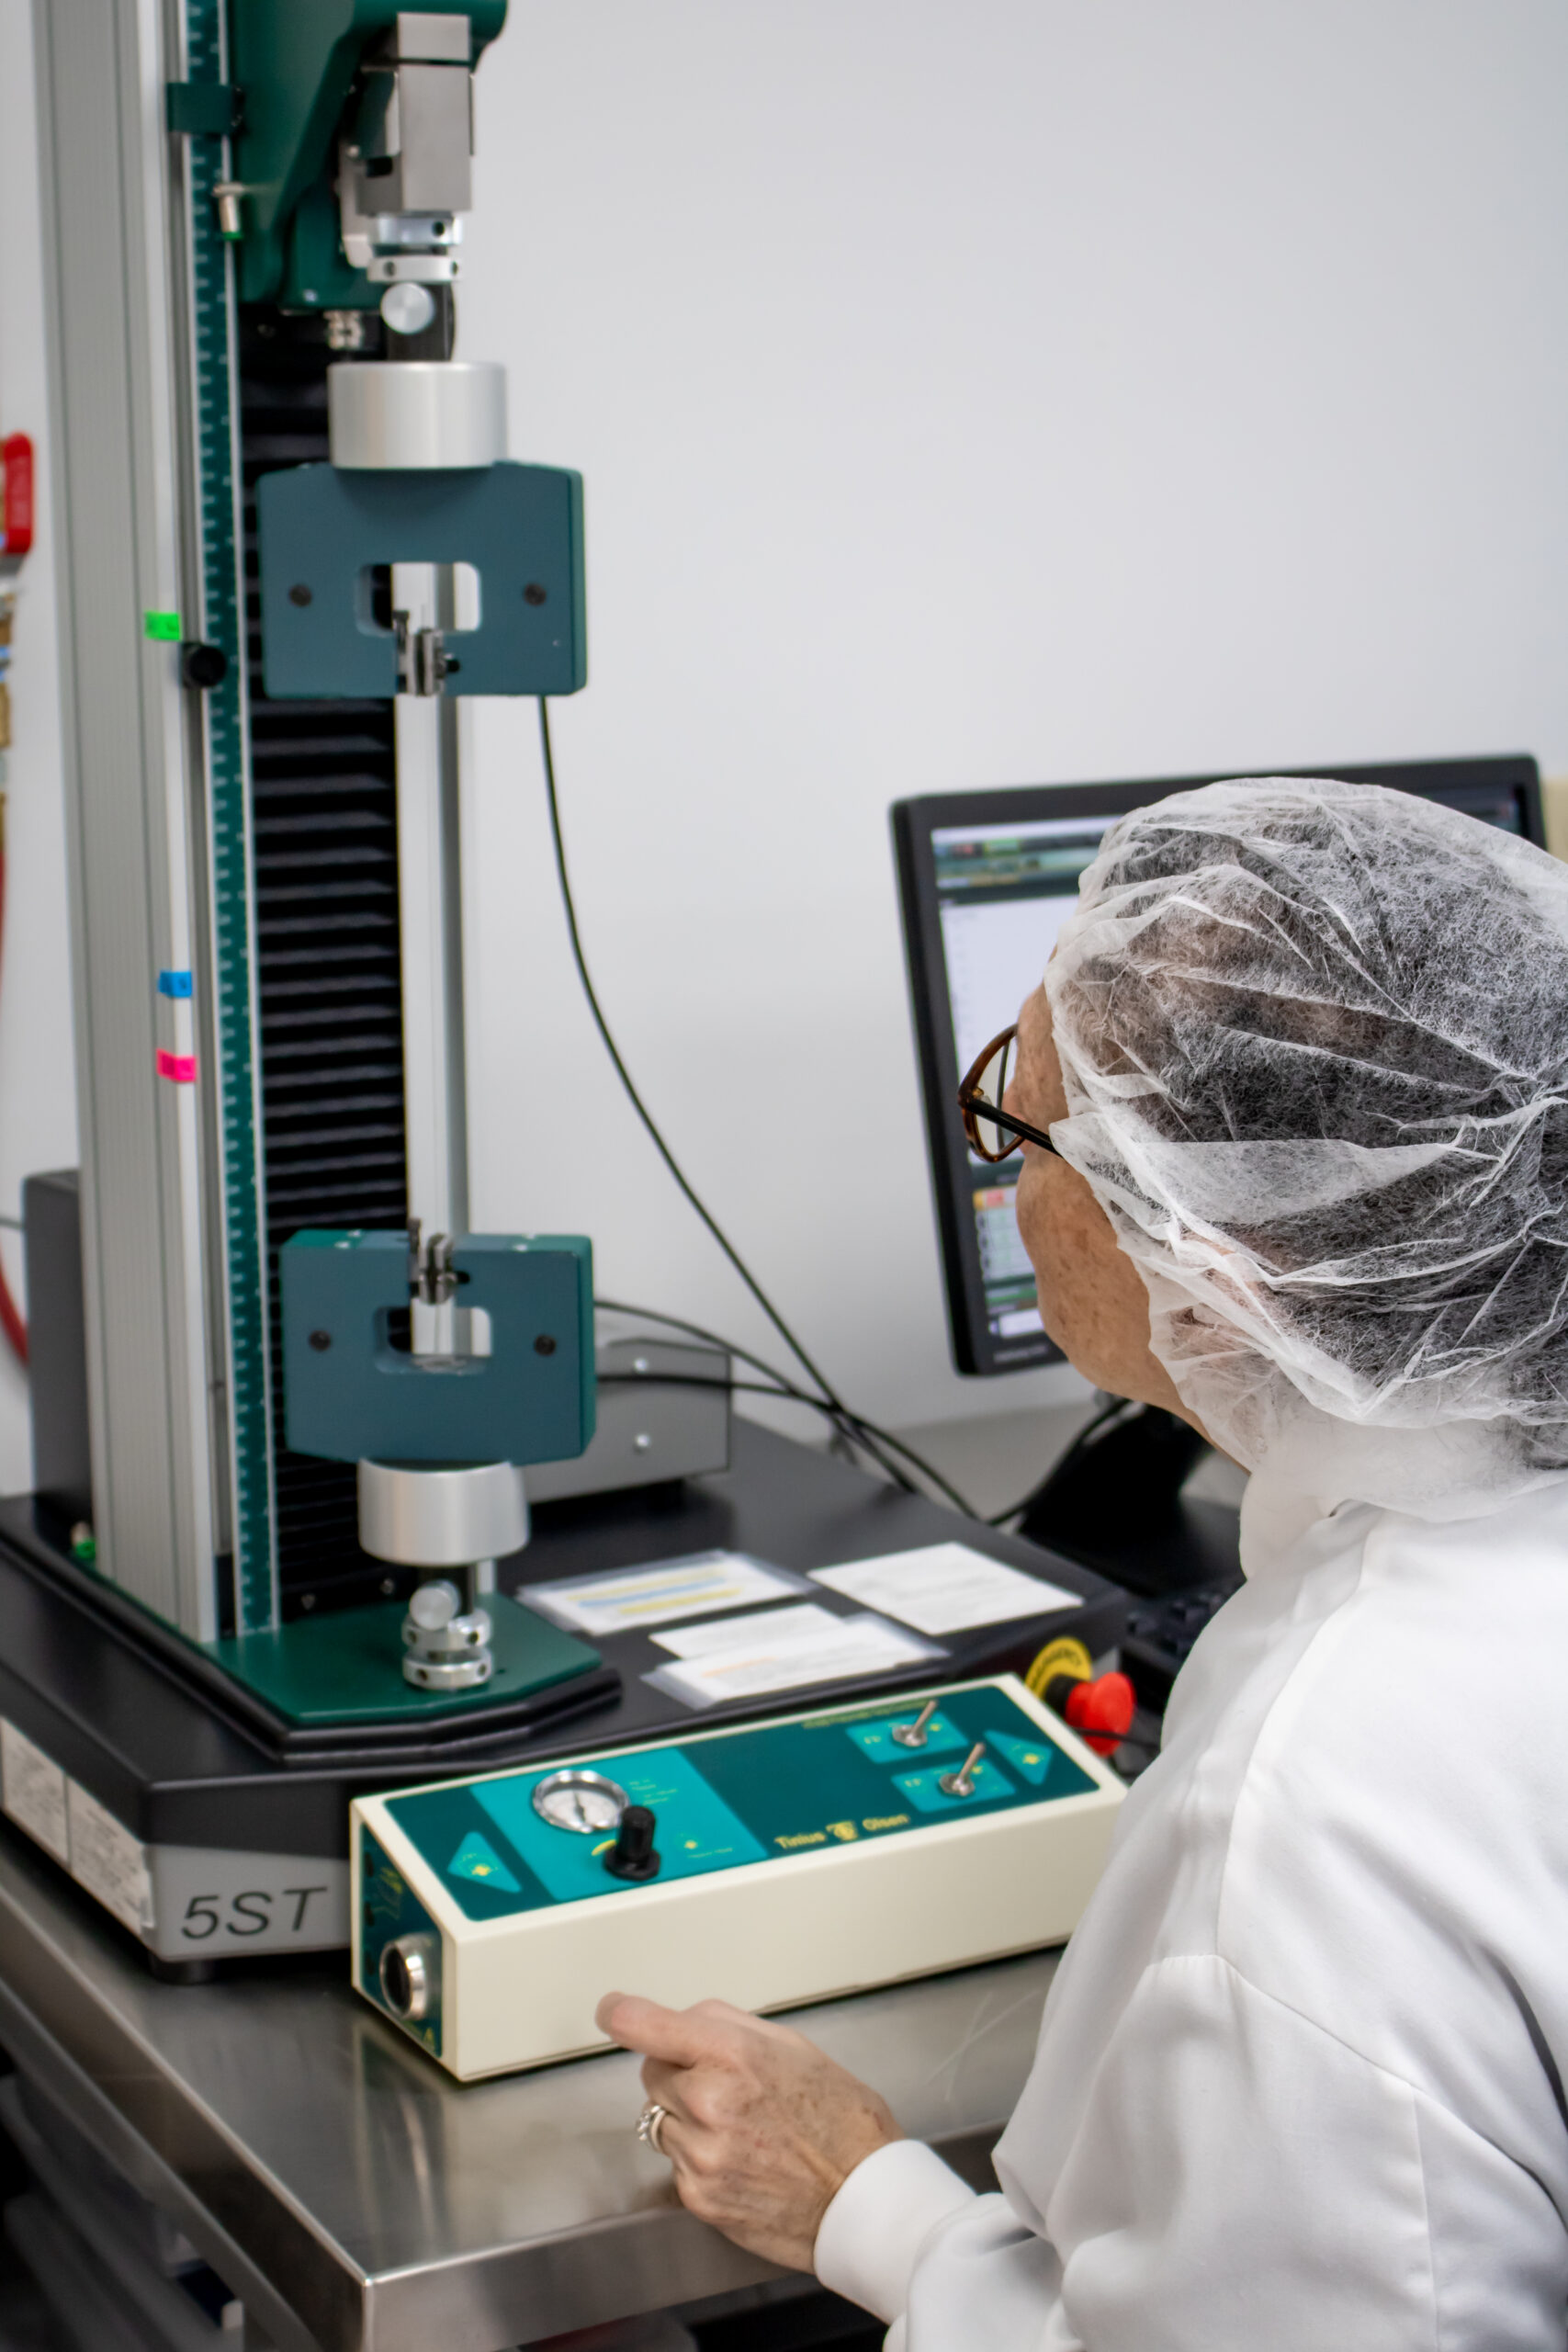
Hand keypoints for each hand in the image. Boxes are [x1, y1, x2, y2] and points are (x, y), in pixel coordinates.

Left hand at [597, 1992, 903, 2269]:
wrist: (862, 2200)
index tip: (612, 2011)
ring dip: (687, 2118)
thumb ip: (728, 2027)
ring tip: (741, 2129)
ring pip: (662, 2120)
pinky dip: (698, 2157)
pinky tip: (741, 2160)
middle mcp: (708, 2102)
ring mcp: (700, 2154)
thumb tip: (683, 2021)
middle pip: (652, 2072)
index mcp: (732, 2054)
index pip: (645, 2026)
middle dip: (678, 2072)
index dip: (621, 2014)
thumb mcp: (793, 2046)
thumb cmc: (840, 2120)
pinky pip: (676, 2163)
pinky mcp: (698, 2197)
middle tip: (725, 2085)